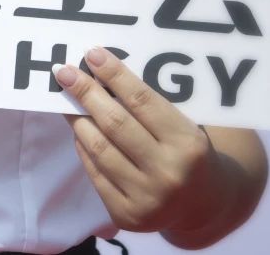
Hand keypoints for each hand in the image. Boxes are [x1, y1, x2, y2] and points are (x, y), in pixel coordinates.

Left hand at [53, 47, 234, 233]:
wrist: (205, 204)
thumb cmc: (189, 153)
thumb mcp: (184, 127)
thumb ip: (149, 107)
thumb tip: (101, 74)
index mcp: (188, 144)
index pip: (142, 101)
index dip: (115, 75)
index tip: (92, 54)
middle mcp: (168, 172)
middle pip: (115, 123)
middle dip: (86, 93)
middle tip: (64, 71)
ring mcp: (145, 198)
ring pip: (99, 148)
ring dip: (77, 119)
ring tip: (65, 98)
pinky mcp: (126, 214)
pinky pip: (95, 173)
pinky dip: (83, 147)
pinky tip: (77, 129)